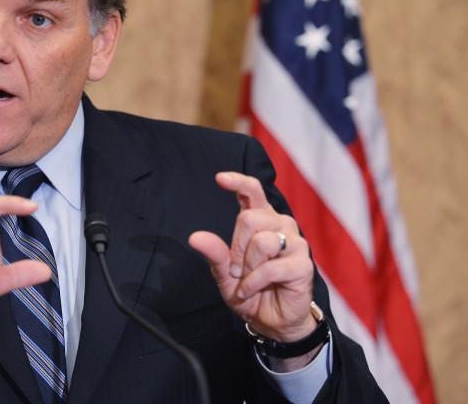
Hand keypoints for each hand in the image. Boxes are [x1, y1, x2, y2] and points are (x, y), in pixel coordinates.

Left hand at [189, 172, 315, 346]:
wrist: (270, 320)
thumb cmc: (250, 290)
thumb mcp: (224, 273)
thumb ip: (214, 254)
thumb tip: (196, 238)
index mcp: (261, 220)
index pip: (253, 192)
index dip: (238, 182)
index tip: (220, 179)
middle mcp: (280, 225)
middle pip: (249, 218)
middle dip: (236, 248)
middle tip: (236, 270)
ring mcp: (295, 243)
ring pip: (262, 241)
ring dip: (247, 267)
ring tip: (247, 280)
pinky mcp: (303, 264)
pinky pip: (270, 267)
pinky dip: (254, 282)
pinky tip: (252, 290)